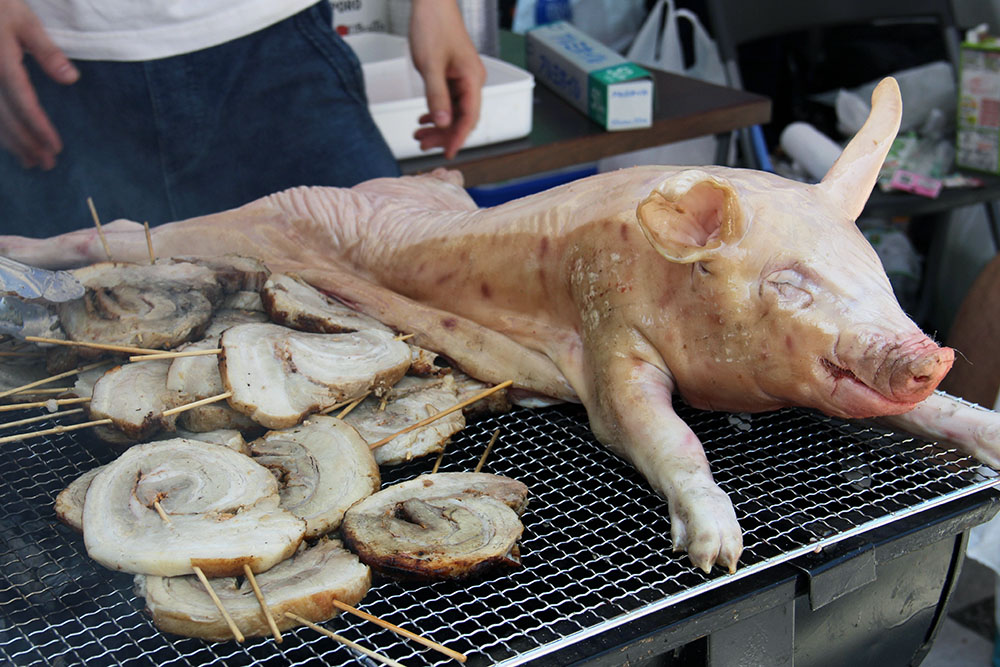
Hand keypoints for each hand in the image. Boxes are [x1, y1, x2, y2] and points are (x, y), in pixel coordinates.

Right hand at [0, 0, 77, 168]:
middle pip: (6, 118)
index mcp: (0, 62)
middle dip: (26, 144)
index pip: (23, 102)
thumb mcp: (24, 20)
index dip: (39, 128)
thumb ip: (47, 51)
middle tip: (47, 164)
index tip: (55, 148)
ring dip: (11, 143)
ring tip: (31, 163)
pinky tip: (9, 145)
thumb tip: (71, 79)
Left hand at [408, 0, 485, 159]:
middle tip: (423, 146)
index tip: (447, 153)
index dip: (458, 137)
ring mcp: (463, 78)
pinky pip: (448, 100)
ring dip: (437, 125)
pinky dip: (436, 111)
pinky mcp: (453, 74)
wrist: (431, 2)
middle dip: (443, 134)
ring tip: (419, 136)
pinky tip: (423, 119)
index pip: (470, 117)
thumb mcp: (430, 65)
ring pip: (454, 111)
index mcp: (472, 78)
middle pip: (462, 117)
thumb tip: (441, 123)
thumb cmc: (433, 26)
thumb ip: (436, 96)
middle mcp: (472, 80)